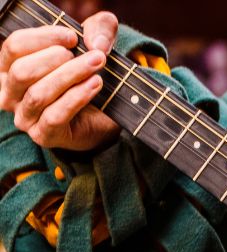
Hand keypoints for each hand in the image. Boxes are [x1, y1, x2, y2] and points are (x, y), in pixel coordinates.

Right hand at [0, 11, 119, 151]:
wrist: (104, 120)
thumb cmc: (89, 80)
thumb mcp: (93, 46)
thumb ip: (98, 30)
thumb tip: (98, 42)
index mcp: (11, 68)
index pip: (14, 47)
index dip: (43, 38)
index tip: (72, 37)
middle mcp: (11, 93)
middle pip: (22, 71)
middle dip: (56, 58)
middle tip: (89, 55)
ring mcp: (25, 117)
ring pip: (38, 94)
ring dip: (71, 76)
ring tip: (97, 65)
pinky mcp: (43, 135)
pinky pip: (55, 115)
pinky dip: (77, 97)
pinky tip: (95, 84)